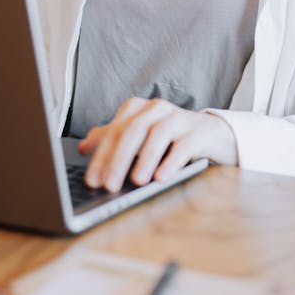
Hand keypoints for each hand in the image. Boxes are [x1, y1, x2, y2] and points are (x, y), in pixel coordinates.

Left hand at [78, 97, 237, 192]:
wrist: (211, 134)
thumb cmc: (169, 137)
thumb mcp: (139, 137)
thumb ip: (112, 138)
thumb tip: (82, 148)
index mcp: (138, 108)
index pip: (114, 131)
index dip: (100, 156)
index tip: (92, 181)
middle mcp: (156, 109)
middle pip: (133, 131)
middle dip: (118, 160)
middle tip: (109, 185)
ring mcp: (179, 118)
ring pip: (158, 135)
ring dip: (145, 159)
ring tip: (136, 181)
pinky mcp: (199, 132)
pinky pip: (183, 146)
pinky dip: (171, 162)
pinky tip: (162, 177)